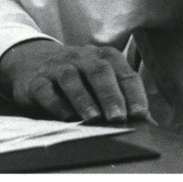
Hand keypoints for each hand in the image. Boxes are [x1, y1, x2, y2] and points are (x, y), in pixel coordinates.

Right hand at [0, 39, 152, 123]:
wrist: (33, 62)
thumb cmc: (79, 77)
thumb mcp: (102, 81)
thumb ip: (124, 99)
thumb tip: (149, 125)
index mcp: (106, 56)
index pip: (124, 72)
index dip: (133, 93)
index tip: (140, 114)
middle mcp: (83, 57)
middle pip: (100, 71)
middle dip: (111, 95)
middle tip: (118, 117)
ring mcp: (58, 67)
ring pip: (72, 78)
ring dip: (84, 99)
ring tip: (94, 118)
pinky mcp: (37, 81)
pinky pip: (47, 90)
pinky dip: (57, 104)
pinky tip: (67, 118)